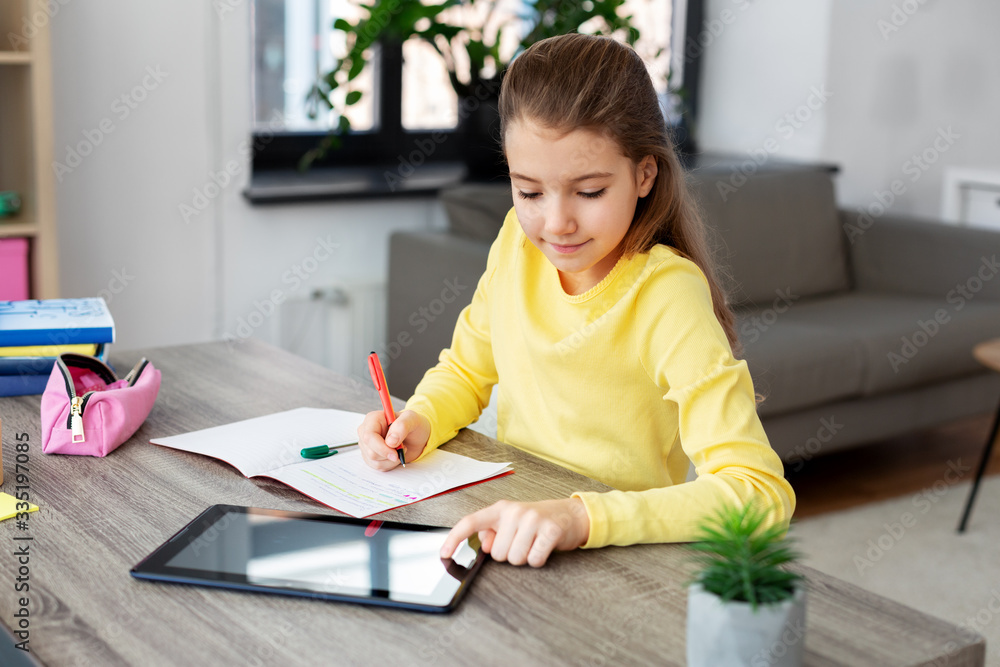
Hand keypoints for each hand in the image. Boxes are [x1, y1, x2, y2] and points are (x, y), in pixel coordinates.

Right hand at [357, 409, 429, 470]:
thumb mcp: (412, 419)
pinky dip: (390, 464)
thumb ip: (402, 426)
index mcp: (373, 419)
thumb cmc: (412, 425)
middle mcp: (366, 431)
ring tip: (400, 450)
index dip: (381, 447)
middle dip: (389, 454)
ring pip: (373, 460)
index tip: (395, 453)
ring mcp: (367, 444)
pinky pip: (377, 466)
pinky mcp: (369, 456)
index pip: (369, 436)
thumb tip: (390, 441)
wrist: (415, 436)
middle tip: (402, 448)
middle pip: (370, 451)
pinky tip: (396, 455)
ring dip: (391, 460)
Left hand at [439, 497, 590, 566]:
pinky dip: (539, 559)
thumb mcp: (513, 522)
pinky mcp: (550, 530)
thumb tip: (486, 544)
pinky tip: (544, 547)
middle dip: (509, 554)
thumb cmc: (538, 521)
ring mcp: (532, 520)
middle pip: (498, 554)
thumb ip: (494, 532)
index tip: (444, 554)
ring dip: (524, 558)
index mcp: (501, 509)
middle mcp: (515, 511)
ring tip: (533, 543)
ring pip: (514, 559)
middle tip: (523, 542)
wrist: (572, 514)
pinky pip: (534, 559)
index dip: (455, 538)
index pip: (471, 522)